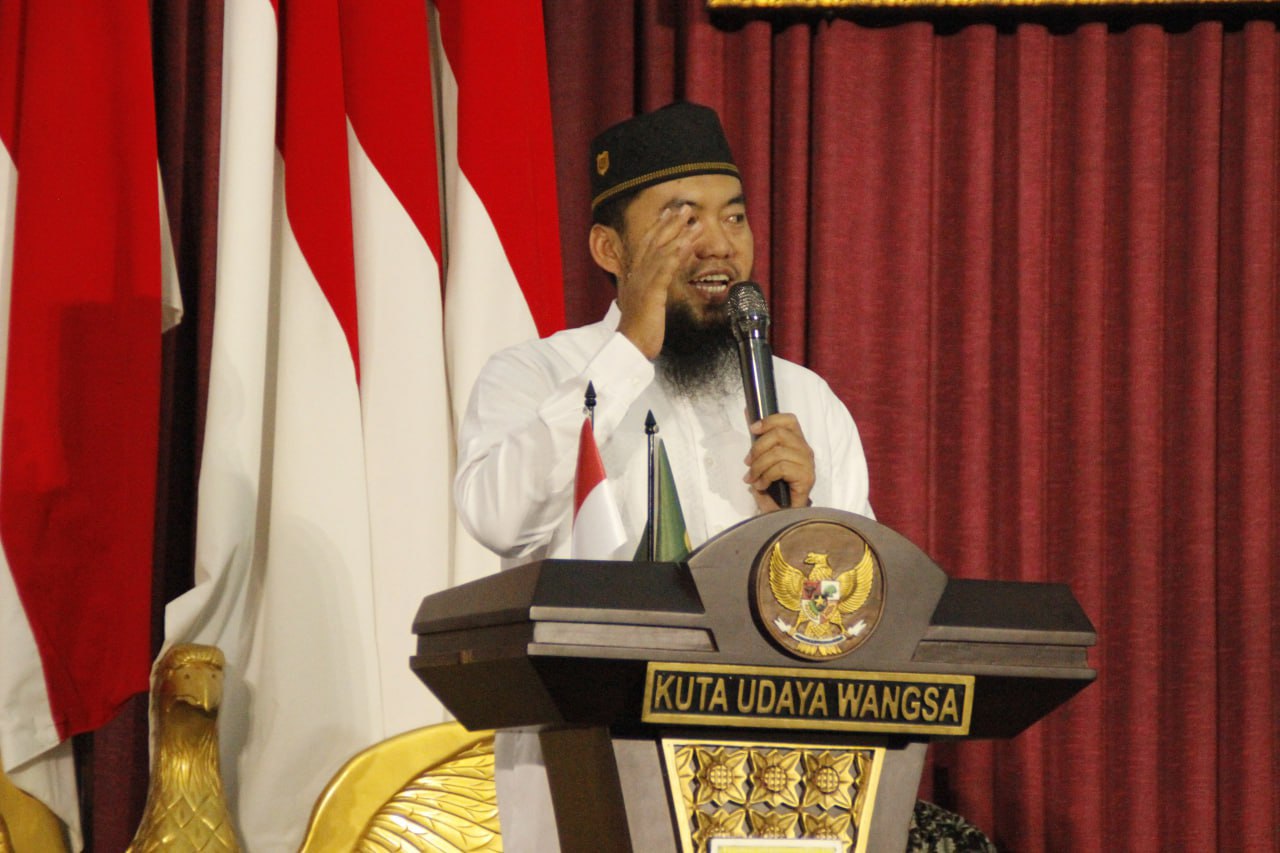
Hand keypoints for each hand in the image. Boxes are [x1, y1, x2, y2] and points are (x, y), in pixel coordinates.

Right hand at [615, 205, 700, 358]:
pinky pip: (665, 268)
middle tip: (686, 208)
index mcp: (634, 275)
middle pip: (654, 241)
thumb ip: (648, 289)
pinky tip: (687, 244)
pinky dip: (676, 254)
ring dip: (680, 234)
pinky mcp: (652, 292)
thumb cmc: (638, 329)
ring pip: (662, 251)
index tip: (668, 213)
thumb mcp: (642, 303)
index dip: (658, 228)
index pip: (646, 245)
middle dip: (671, 223)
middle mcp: (636, 273)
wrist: (630, 345)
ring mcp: (643, 281)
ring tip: (695, 221)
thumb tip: (654, 284)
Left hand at [744, 413, 814, 511]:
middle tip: (748, 464)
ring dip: (758, 466)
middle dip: (757, 448)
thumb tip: (747, 413)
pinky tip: (761, 486)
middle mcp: (805, 451)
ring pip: (778, 452)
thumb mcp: (763, 461)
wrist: (782, 515)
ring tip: (752, 479)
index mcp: (797, 443)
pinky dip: (766, 476)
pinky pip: (781, 468)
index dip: (770, 420)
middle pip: (780, 434)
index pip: (789, 420)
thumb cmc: (773, 489)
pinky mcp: (807, 478)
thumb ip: (759, 441)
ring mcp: (808, 464)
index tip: (752, 429)